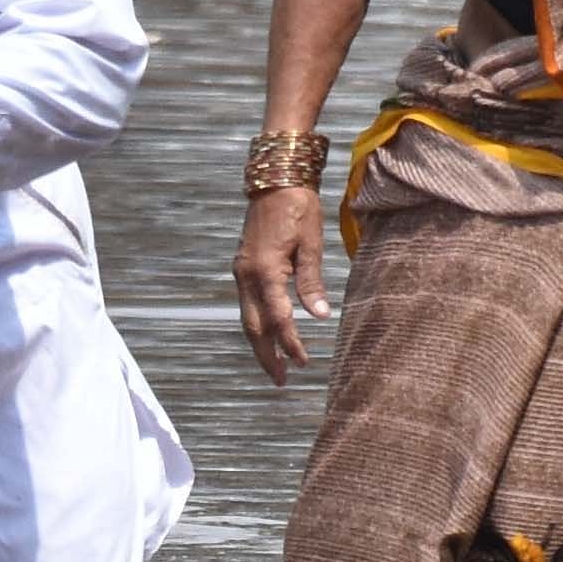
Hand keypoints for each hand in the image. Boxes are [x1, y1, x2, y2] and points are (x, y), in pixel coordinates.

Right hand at [235, 183, 330, 382]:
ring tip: (276, 367)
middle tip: (282, 380)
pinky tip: (269, 337)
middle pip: (254, 326)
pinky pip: (248, 305)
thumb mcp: (311, 243)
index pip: (279, 317)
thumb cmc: (299, 208)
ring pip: (247, 318)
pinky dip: (258, 325)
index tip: (304, 362)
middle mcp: (247, 274)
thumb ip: (312, 281)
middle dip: (267, 355)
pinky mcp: (243, 268)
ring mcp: (241, 272)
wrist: (275, 181)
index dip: (291, 342)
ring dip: (260, 344)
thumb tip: (320, 316)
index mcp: (266, 269)